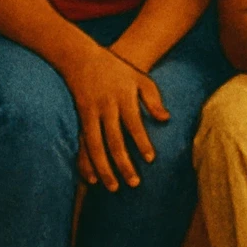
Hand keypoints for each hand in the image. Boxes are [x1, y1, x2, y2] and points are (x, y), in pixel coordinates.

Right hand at [64, 44, 169, 191]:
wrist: (84, 59)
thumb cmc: (118, 71)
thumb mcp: (139, 78)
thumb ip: (153, 99)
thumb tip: (166, 119)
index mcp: (123, 96)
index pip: (134, 123)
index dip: (142, 141)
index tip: (150, 159)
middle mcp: (106, 107)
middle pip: (114, 139)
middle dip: (124, 163)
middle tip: (134, 183)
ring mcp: (91, 114)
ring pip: (96, 147)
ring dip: (104, 169)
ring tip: (114, 187)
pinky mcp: (80, 120)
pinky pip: (83, 146)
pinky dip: (86, 163)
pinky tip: (91, 178)